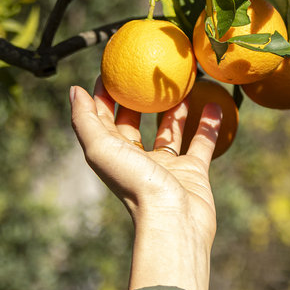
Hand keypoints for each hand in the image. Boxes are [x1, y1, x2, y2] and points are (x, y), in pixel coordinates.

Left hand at [68, 78, 225, 289]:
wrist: (175, 220)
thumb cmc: (136, 185)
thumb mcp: (102, 148)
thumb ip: (86, 120)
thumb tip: (75, 90)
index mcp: (113, 154)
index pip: (103, 119)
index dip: (103, 95)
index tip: (111, 69)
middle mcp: (137, 160)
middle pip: (135, 124)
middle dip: (139, 98)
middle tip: (148, 71)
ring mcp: (166, 166)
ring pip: (169, 131)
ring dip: (175, 109)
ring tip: (183, 84)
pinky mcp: (193, 172)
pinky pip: (201, 143)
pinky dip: (207, 125)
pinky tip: (214, 105)